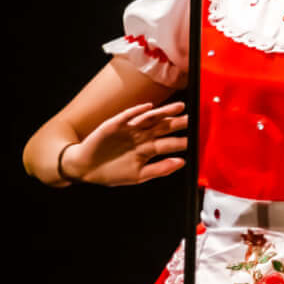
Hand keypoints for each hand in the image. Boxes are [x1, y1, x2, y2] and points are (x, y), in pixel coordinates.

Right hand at [66, 101, 187, 184]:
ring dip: (164, 112)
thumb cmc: (112, 172)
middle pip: (164, 127)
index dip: (183, 140)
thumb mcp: (139, 175)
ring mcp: (129, 129)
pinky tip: (148, 107)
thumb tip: (182, 162)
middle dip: (178, 122)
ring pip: (150, 118)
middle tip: (193, 117)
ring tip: (179, 107)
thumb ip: (160, 169)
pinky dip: (137, 111)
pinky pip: (127, 116)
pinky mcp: (115, 124)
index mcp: (149, 149)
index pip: (170, 142)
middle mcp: (142, 137)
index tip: (198, 138)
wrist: (86, 169)